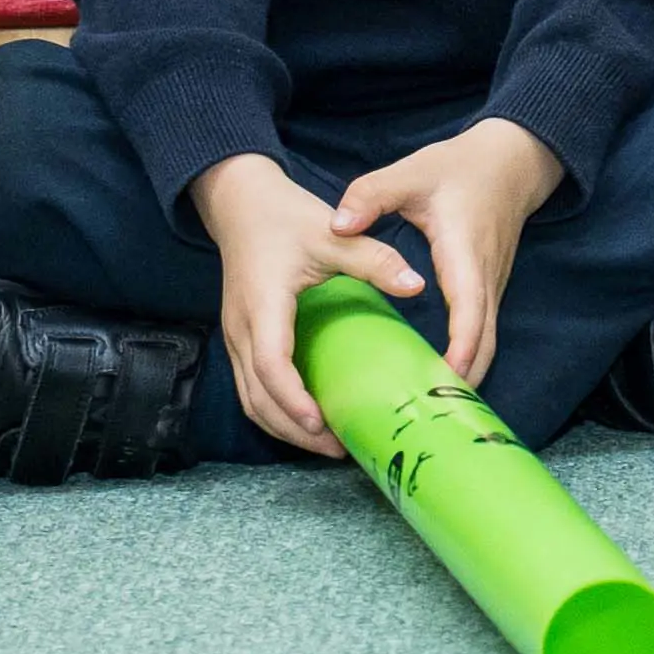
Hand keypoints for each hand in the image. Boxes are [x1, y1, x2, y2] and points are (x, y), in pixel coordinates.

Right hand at [187, 151, 424, 454]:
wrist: (241, 204)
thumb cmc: (286, 218)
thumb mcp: (333, 234)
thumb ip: (375, 259)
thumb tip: (418, 284)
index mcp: (264, 305)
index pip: (271, 365)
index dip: (293, 399)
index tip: (322, 424)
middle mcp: (242, 328)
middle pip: (257, 396)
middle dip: (293, 429)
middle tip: (337, 448)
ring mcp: (236, 336)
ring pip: (250, 398)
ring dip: (282, 426)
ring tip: (326, 443)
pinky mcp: (240, 338)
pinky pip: (250, 387)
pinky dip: (274, 410)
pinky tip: (307, 418)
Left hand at [330, 119, 561, 396]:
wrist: (512, 161)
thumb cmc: (460, 167)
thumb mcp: (411, 173)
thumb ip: (372, 196)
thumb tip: (338, 223)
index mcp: (464, 253)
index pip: (470, 310)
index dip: (459, 347)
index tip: (442, 378)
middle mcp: (484, 278)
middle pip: (485, 343)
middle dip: (462, 382)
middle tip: (427, 418)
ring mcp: (491, 287)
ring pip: (486, 344)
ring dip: (465, 377)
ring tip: (428, 411)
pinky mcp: (487, 289)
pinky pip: (481, 335)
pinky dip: (466, 361)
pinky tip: (436, 379)